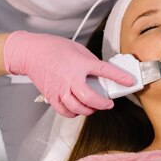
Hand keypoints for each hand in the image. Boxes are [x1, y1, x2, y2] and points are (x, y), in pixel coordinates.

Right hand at [3, 31, 133, 117]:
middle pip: (91, 98)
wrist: (31, 52)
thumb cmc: (53, 48)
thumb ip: (90, 61)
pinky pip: (64, 111)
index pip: (105, 71)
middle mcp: (71, 78)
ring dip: (89, 110)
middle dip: (103, 103)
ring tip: (94, 107)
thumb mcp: (78, 49)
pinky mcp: (51, 96)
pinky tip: (78, 108)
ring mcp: (60, 89)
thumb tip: (101, 72)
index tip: (129, 82)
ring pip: (78, 107)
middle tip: (109, 103)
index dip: (120, 77)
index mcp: (80, 63)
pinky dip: (73, 113)